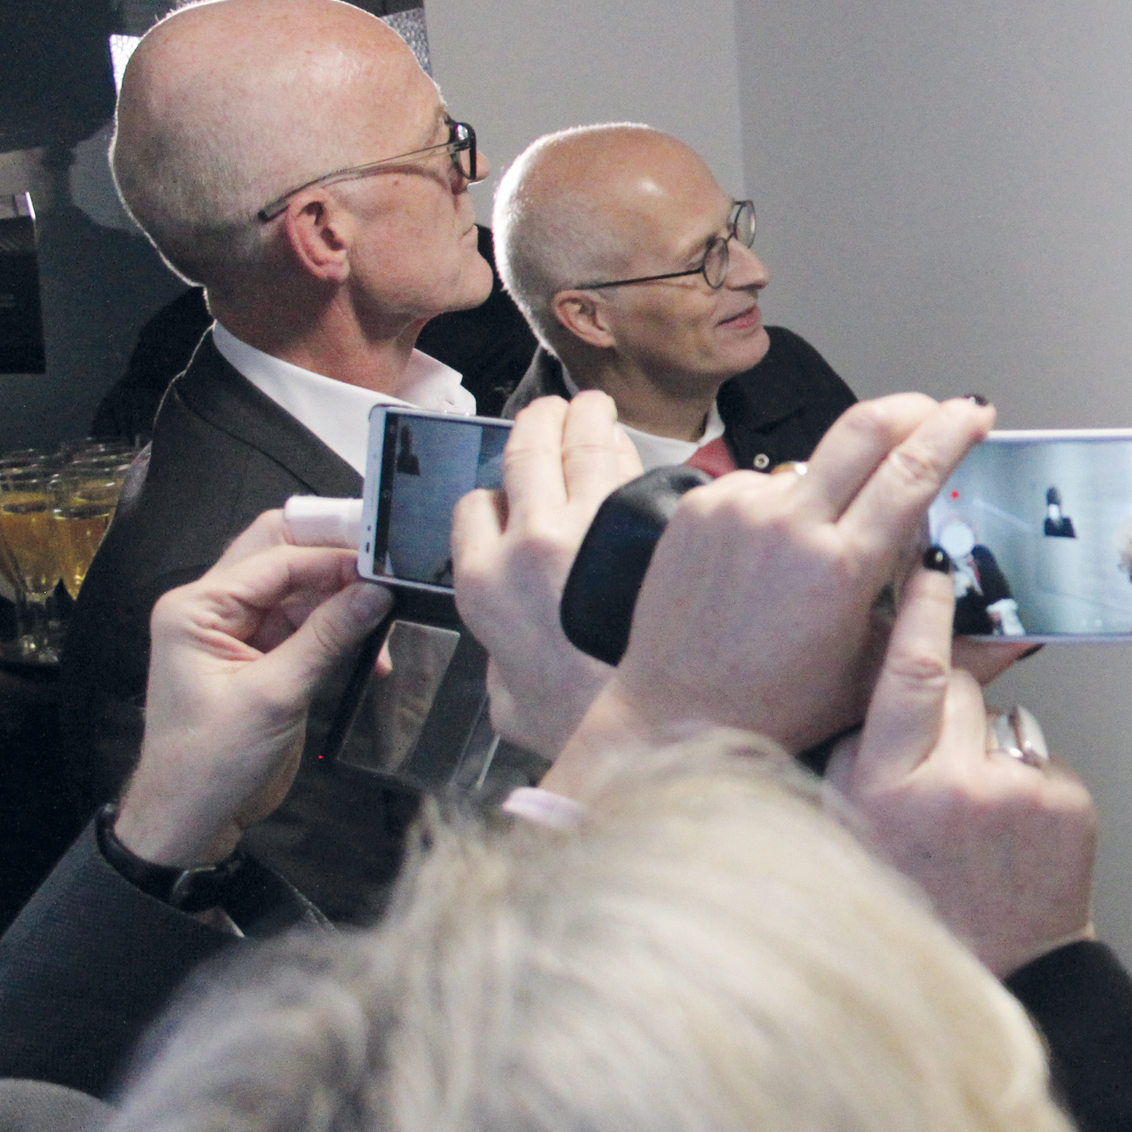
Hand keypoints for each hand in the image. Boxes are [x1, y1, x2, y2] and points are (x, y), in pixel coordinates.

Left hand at [118, 512, 394, 867]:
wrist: (193, 817)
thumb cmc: (213, 761)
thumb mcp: (274, 695)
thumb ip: (326, 638)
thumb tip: (376, 593)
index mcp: (197, 609)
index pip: (274, 558)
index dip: (331, 558)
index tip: (385, 566)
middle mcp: (215, 609)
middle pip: (282, 557)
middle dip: (336, 562)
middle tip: (388, 570)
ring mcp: (240, 631)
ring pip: (303, 590)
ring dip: (345, 601)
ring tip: (388, 619)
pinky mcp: (264, 656)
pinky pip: (309, 625)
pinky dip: (342, 632)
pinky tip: (373, 655)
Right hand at [449, 391, 641, 755]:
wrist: (659, 724)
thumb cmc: (588, 723)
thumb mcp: (511, 705)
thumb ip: (502, 671)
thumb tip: (510, 665)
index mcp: (484, 582)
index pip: (473, 508)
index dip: (490, 495)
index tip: (505, 490)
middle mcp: (530, 542)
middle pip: (525, 456)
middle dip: (537, 424)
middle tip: (551, 411)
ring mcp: (591, 524)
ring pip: (579, 448)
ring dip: (584, 419)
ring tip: (591, 407)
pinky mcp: (646, 523)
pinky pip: (633, 470)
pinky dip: (630, 451)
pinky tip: (632, 445)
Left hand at [550, 394, 994, 791]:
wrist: (675, 716)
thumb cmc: (777, 707)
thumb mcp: (878, 675)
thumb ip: (953, 643)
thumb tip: (1020, 630)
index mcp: (839, 568)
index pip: (912, 470)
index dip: (953, 430)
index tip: (974, 413)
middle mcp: (786, 525)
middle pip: (865, 424)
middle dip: (912, 410)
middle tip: (934, 415)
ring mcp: (737, 508)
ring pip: (816, 460)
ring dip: (842, 480)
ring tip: (830, 541)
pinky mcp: (700, 506)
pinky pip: (766, 482)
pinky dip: (789, 504)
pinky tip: (778, 554)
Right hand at [826, 552, 1092, 976]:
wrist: (1001, 971)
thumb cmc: (916, 901)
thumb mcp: (851, 830)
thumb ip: (857, 753)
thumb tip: (885, 668)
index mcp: (885, 790)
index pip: (905, 675)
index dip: (919, 615)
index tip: (928, 573)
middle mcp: (951, 787)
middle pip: (955, 687)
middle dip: (945, 702)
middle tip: (939, 761)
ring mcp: (1015, 793)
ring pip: (1000, 718)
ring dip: (987, 745)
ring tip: (974, 817)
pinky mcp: (1064, 802)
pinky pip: (1038, 753)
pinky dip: (1026, 777)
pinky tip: (1011, 830)